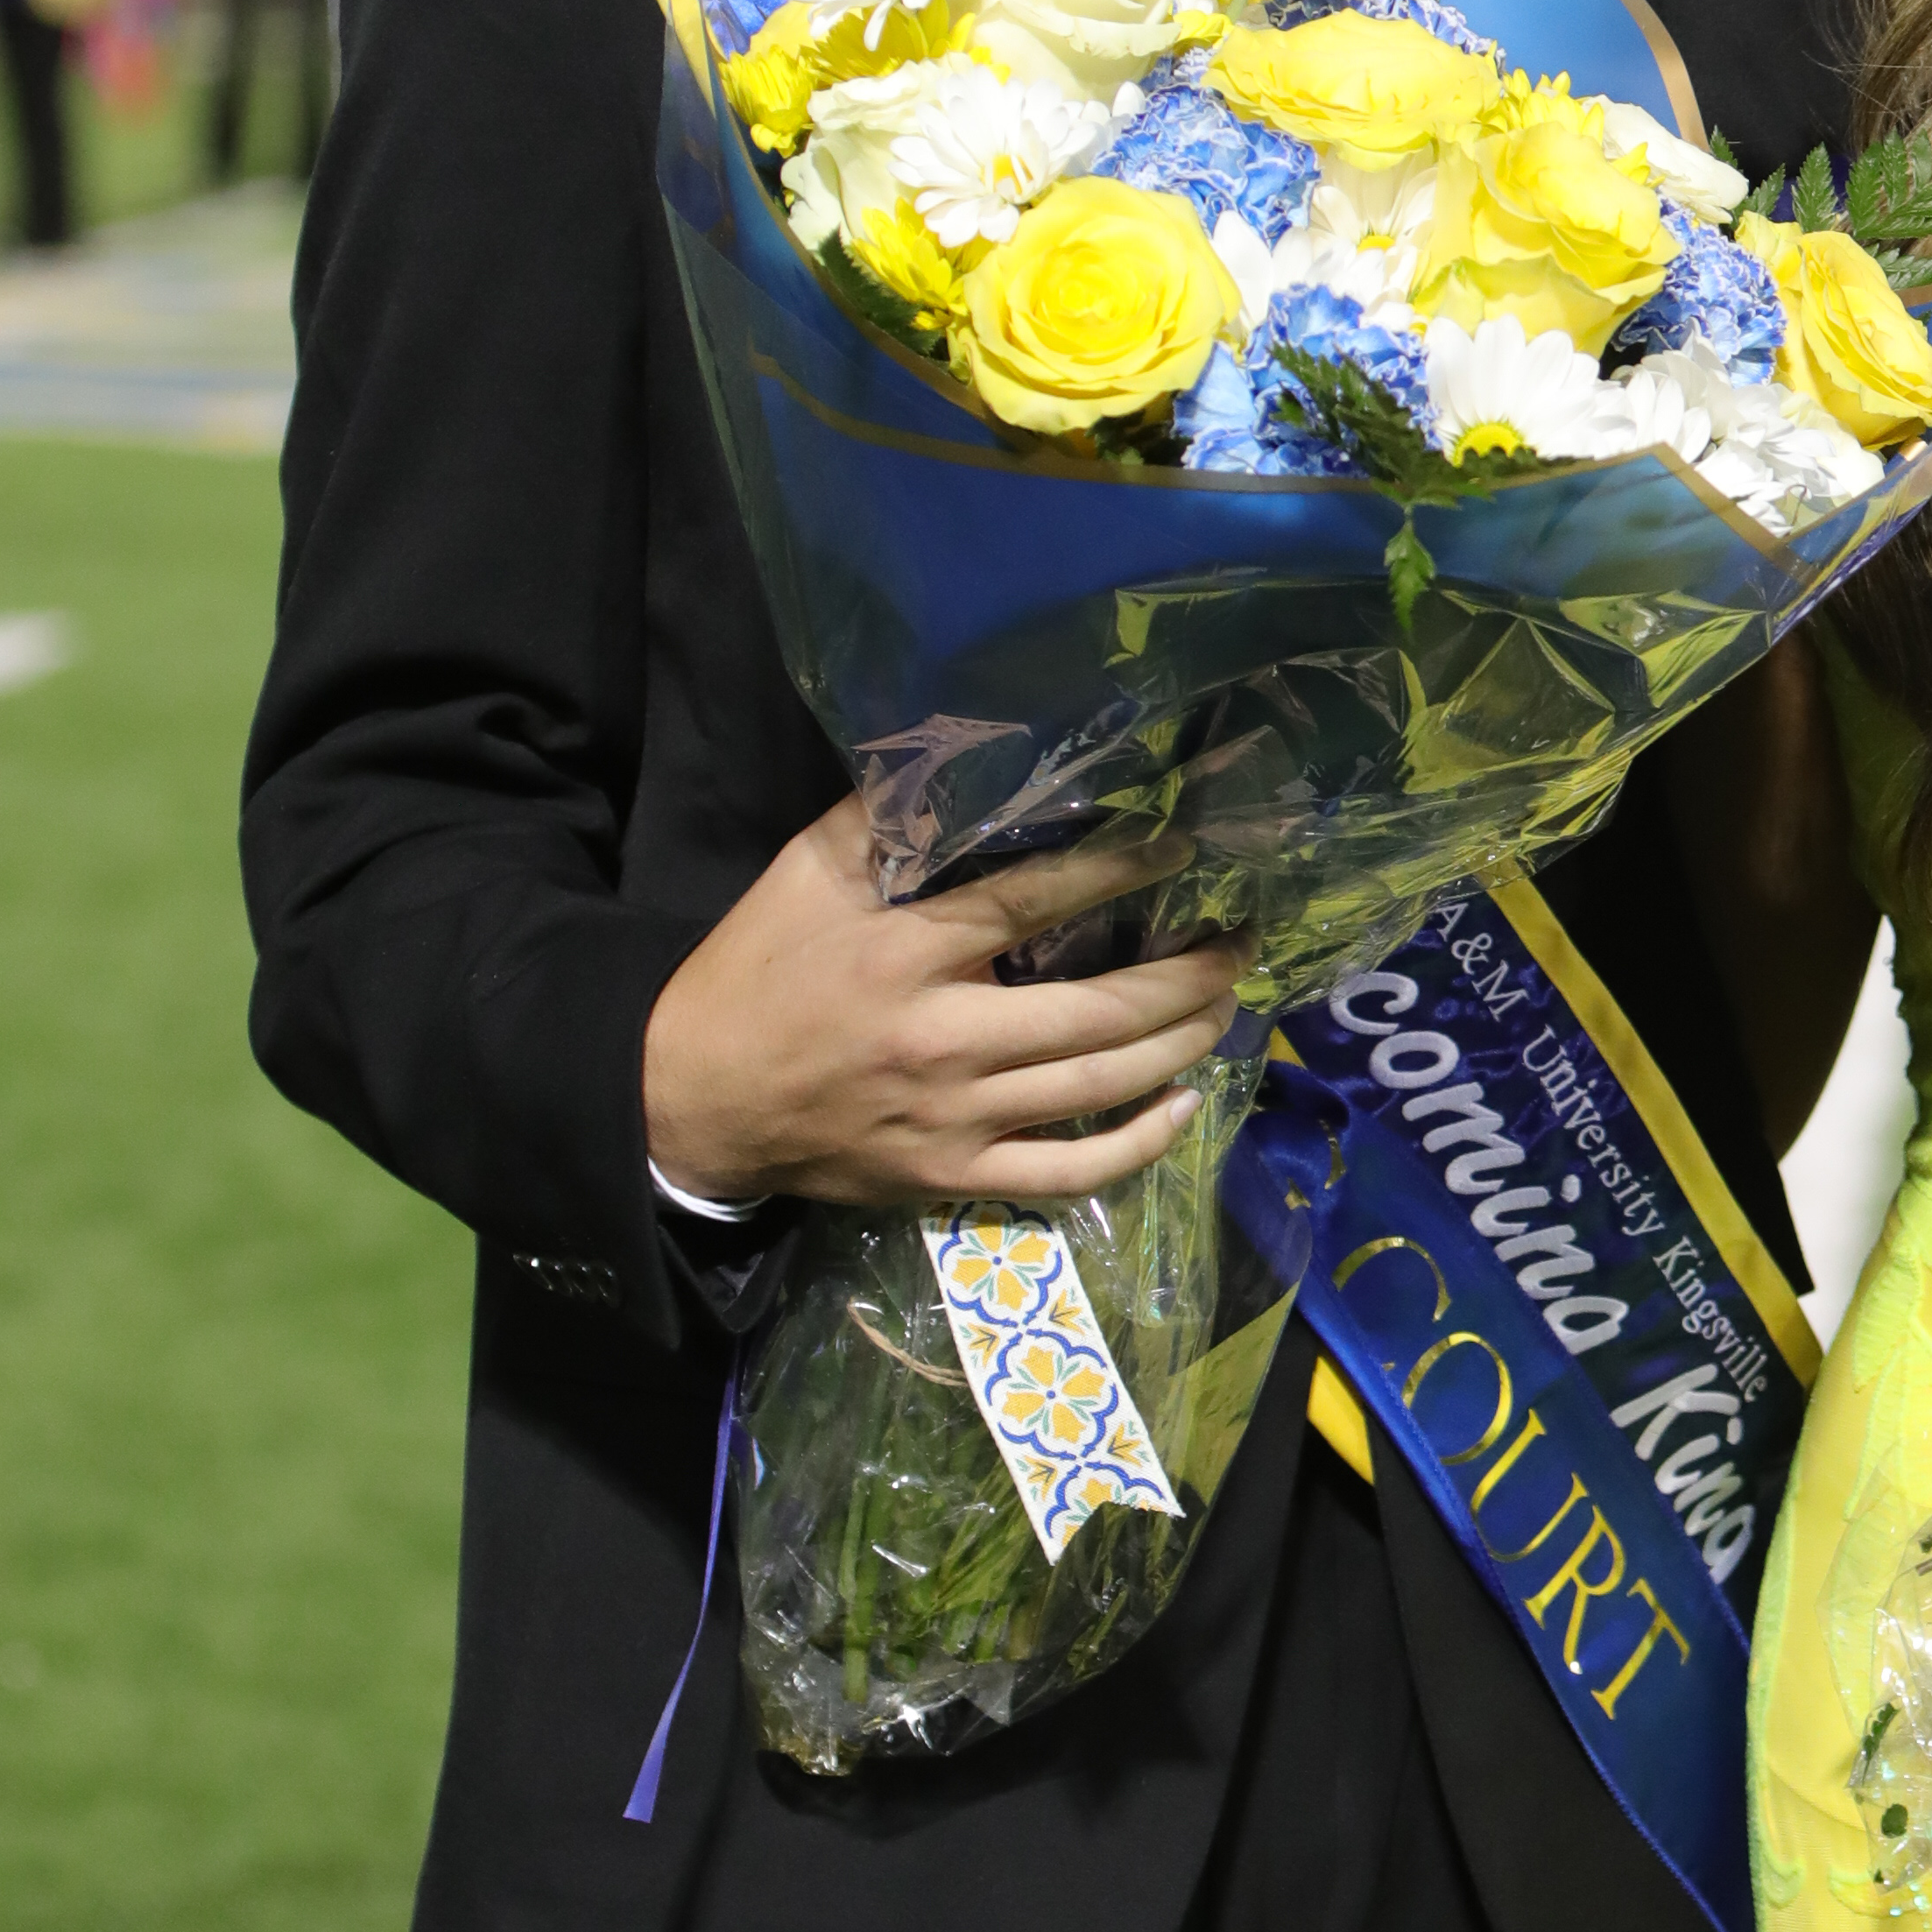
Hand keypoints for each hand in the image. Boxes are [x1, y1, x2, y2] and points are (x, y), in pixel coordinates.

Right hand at [642, 801, 1241, 1210]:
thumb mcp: (801, 876)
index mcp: (905, 955)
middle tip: (1240, 939)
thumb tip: (961, 753)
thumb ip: (882, 816)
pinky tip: (1184, 1105)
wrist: (691, 1102)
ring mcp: (953, 1121)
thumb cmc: (754, 975)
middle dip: (1186, 973)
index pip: (1035, 904)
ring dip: (1180, 1042)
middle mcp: (941, 1042)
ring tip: (1225, 1001)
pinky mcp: (952, 1178)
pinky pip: (1069, 1174)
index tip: (1182, 846)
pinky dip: (1139, 1144)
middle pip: (1098, 1011)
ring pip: (1098, 1087)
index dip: (1119, 871)